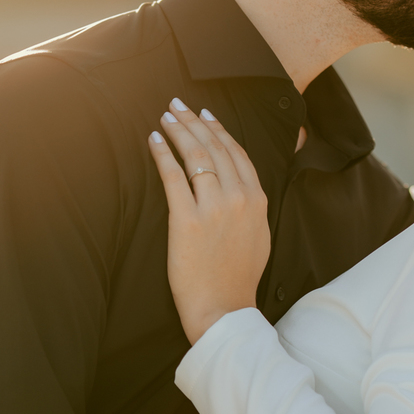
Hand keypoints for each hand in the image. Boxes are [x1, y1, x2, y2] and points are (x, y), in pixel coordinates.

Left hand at [148, 99, 269, 342]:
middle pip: (214, 148)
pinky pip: (172, 177)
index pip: (237, 153)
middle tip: (177, 105)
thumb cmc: (238, 277)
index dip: (219, 130)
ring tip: (165, 117)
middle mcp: (239, 198)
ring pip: (195, 156)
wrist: (225, 308)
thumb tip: (240, 188)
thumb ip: (251, 208)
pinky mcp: (188, 220)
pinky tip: (154, 140)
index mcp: (257, 200)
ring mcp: (214, 208)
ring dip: (178, 131)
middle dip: (194, 122)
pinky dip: (162, 154)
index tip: (204, 115)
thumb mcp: (259, 237)